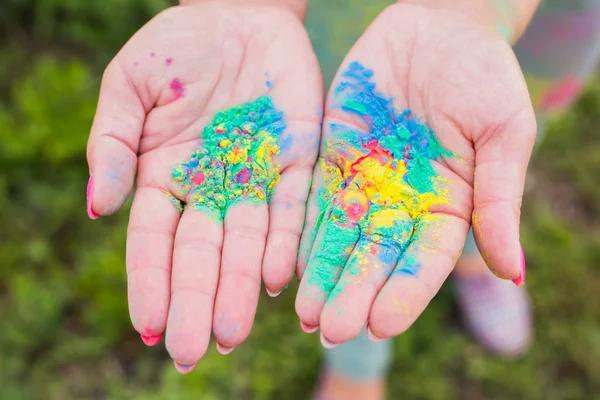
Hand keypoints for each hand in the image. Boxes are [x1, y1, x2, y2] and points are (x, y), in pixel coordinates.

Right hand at [86, 1, 321, 367]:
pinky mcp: (297, 161)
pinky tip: (279, 279)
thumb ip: (113, 144)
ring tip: (233, 331)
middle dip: (196, 301)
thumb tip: (100, 207)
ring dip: (240, 287)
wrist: (238, 12)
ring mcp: (255, 178)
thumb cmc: (179, 46)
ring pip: (247, 244)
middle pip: (201, 255)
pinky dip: (284, 242)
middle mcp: (212, 189)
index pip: (154, 242)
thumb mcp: (130, 85)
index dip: (150, 283)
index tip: (148, 325)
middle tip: (192, 350)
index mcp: (166, 177)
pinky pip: (291, 208)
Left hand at [295, 3, 534, 345]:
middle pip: (375, 258)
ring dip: (321, 275)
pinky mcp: (334, 158)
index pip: (424, 261)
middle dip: (351, 294)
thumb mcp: (503, 133)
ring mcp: (365, 183)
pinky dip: (300, 232)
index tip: (379, 323)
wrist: (440, 26)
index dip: (403, 292)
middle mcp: (402, 204)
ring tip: (302, 313)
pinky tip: (284, 264)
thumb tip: (513, 272)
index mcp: (448, 206)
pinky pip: (314, 200)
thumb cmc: (484, 75)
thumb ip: (498, 200)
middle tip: (326, 332)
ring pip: (339, 238)